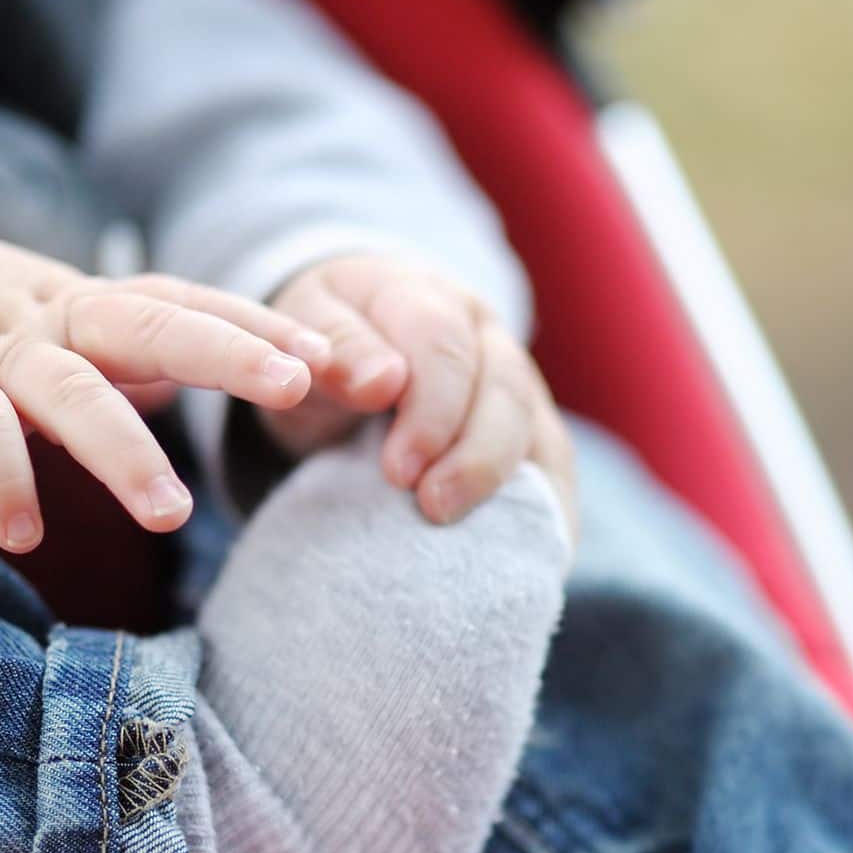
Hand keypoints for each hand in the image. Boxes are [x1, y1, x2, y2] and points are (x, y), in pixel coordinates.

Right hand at [0, 173, 330, 551]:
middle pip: (154, 323)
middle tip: (300, 387)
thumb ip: (126, 354)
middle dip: (232, 353)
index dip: (264, 329)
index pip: (192, 305)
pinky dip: (0, 479)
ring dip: (122, 450)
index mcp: (94, 306)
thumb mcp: (56, 326)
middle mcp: (53, 319)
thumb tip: (198, 381)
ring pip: (68, 390)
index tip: (344, 362)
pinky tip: (26, 534)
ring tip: (171, 515)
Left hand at [266, 254, 575, 530]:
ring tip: (467, 531)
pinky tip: (518, 556)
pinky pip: (553, 471)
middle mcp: (481, 334)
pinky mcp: (530, 430)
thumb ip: (333, 346)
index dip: (431, 408)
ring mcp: (514, 381)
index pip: (443, 342)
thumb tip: (380, 381)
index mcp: (422, 296)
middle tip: (433, 506)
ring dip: (506, 486)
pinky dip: (545, 514)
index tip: (398, 469)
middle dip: (475, 454)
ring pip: (538, 429)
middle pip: (505, 388)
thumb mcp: (299, 333)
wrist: (344, 352)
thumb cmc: (319, 346)